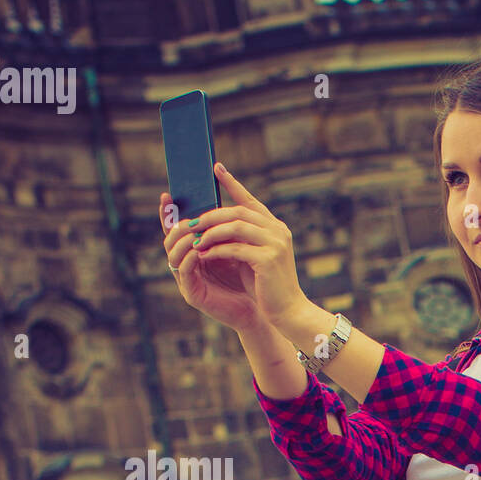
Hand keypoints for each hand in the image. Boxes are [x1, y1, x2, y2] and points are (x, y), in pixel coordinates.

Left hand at [161, 163, 310, 333]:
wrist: (289, 311)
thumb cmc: (268, 286)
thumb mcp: (255, 256)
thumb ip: (242, 238)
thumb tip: (216, 224)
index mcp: (276, 227)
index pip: (250, 201)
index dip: (233, 184)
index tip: (216, 169)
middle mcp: (278, 231)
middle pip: (237, 212)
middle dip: (211, 216)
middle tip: (191, 223)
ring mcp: (275, 244)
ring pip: (234, 227)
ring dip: (211, 233)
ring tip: (195, 240)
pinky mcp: (268, 260)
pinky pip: (234, 248)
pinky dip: (216, 250)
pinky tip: (204, 255)